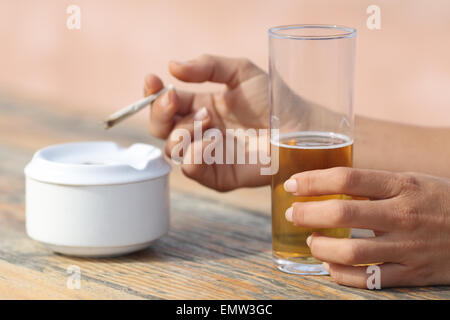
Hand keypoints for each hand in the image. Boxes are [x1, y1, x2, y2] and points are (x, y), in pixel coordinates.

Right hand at [144, 54, 269, 190]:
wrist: (298, 127)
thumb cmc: (274, 99)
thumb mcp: (240, 72)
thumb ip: (207, 66)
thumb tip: (171, 66)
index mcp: (201, 107)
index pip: (167, 103)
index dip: (154, 93)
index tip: (152, 80)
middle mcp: (200, 132)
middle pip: (161, 128)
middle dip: (160, 112)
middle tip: (173, 99)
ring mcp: (208, 155)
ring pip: (171, 148)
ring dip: (181, 131)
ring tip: (208, 120)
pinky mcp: (218, 175)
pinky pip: (191, 169)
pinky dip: (194, 153)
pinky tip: (212, 140)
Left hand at [283, 167, 449, 287]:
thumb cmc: (439, 201)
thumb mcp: (411, 181)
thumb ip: (373, 184)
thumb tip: (328, 183)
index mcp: (401, 185)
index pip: (346, 179)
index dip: (313, 181)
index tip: (292, 184)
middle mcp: (402, 215)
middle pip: (343, 214)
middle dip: (308, 214)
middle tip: (293, 214)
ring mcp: (407, 247)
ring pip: (352, 252)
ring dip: (321, 248)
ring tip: (311, 241)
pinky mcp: (412, 274)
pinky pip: (369, 280)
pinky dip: (341, 274)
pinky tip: (330, 266)